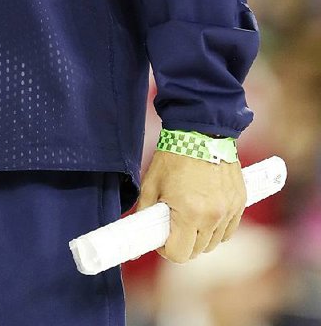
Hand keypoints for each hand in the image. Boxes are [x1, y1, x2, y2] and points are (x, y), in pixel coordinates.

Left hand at [135, 148, 245, 262]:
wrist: (200, 129)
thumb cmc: (174, 155)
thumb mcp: (151, 183)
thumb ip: (146, 213)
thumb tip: (142, 235)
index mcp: (190, 213)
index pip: (179, 254)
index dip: (166, 248)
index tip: (162, 236)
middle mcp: (213, 216)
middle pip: (197, 251)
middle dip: (183, 242)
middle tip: (174, 222)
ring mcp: (229, 210)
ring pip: (214, 242)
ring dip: (201, 236)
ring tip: (190, 213)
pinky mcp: (240, 202)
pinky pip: (229, 230)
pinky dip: (218, 227)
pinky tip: (206, 211)